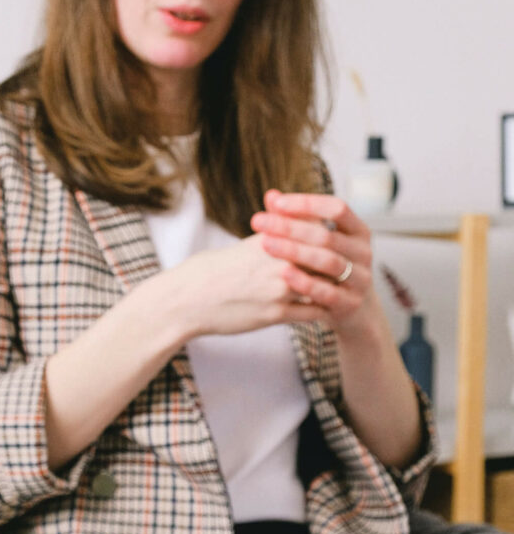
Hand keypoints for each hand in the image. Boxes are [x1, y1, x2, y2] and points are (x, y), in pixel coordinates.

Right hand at [138, 232, 327, 342]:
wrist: (186, 301)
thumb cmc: (208, 271)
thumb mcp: (240, 246)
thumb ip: (270, 233)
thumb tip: (286, 218)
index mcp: (268, 240)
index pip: (314, 230)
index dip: (329, 234)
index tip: (338, 238)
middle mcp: (278, 262)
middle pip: (324, 257)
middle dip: (337, 260)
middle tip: (347, 262)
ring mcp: (279, 290)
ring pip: (323, 285)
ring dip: (333, 286)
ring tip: (341, 285)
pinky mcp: (275, 315)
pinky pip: (312, 312)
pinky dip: (322, 308)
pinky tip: (325, 307)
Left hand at [251, 189, 374, 332]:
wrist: (351, 308)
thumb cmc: (326, 267)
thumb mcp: (317, 242)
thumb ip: (296, 219)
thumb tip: (271, 195)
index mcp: (358, 231)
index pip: (337, 208)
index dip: (307, 203)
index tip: (276, 203)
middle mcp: (364, 253)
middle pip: (327, 236)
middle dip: (289, 227)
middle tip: (258, 222)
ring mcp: (361, 279)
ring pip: (328, 262)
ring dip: (294, 252)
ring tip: (265, 244)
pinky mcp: (351, 304)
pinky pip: (328, 292)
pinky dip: (305, 282)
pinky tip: (283, 273)